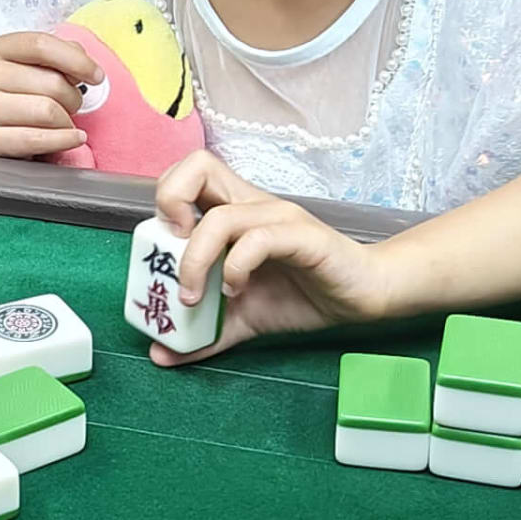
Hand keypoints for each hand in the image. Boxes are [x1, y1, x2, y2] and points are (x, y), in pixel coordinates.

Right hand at [0, 32, 100, 159]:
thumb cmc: (15, 96)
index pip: (41, 45)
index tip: (96, 75)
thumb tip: (85, 66)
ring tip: (62, 122)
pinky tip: (74, 138)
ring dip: (67, 121)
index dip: (76, 60)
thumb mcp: (31, 67)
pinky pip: (37, 139)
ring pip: (48, 112)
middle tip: (71, 105)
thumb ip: (60, 56)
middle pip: (51, 83)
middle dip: (73, 98)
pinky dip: (64, 140)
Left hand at [142, 148, 412, 360]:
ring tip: (195, 297)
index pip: (188, 174)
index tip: (162, 247)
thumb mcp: (240, 319)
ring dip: (196, 260)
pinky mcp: (303, 237)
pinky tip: (236, 292)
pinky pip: (259, 240)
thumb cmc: (301, 294)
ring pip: (221, 216)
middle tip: (169, 254)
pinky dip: (236, 267)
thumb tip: (159, 354)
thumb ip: (202, 334)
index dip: (164, 200)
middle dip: (168, 204)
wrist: (361, 297)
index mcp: (234, 211)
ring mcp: (278, 217)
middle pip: (198, 166)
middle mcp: (252, 204)